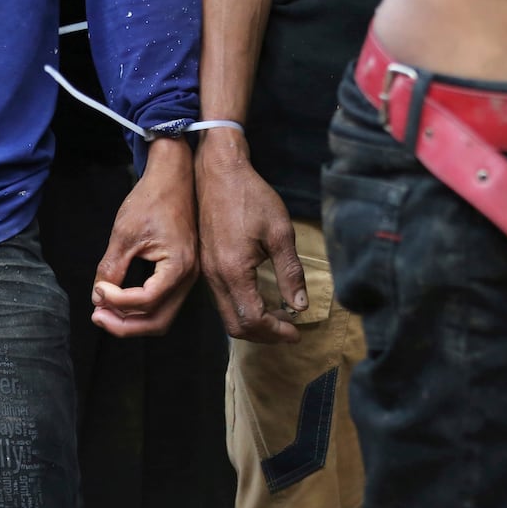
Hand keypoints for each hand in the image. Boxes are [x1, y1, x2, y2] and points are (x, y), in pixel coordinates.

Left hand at [91, 137, 198, 337]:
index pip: (146, 302)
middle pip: (157, 322)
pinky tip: (119, 301)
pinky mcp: (181, 274)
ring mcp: (188, 277)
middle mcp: (188, 278)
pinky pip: (162, 304)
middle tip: (97, 316)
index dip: (117, 301)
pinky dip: (140, 309)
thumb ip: (111, 268)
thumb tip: (98, 297)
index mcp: (178, 267)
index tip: (97, 290)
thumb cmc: (151, 200)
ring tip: (104, 311)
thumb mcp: (124, 234)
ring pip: (160, 317)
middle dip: (124, 325)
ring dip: (131, 321)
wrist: (173, 178)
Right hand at [195, 128, 306, 343]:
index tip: (297, 333)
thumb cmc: (250, 196)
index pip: (253, 319)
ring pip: (227, 315)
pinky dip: (242, 309)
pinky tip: (260, 299)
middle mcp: (215, 277)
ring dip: (253, 323)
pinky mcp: (206, 265)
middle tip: (289, 331)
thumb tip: (299, 306)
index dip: (277, 332)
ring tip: (279, 318)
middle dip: (264, 335)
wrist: (217, 173)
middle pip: (236, 326)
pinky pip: (222, 300)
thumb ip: (290, 272)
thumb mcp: (280, 232)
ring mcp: (207, 272)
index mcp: (233, 271)